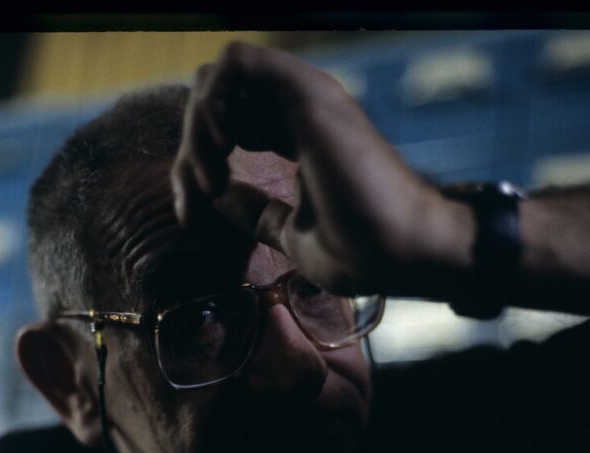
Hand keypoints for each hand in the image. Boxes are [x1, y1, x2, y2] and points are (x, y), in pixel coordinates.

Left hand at [171, 42, 470, 297]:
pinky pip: (236, 63)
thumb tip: (216, 196)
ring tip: (209, 179)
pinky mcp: (306, 92)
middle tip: (195, 199)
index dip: (194, 166)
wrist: (400, 252)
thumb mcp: (290, 235)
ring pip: (218, 78)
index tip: (191, 215)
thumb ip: (256, 211)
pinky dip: (212, 102)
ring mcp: (303, 98)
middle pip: (216, 101)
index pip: (228, 126)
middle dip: (189, 149)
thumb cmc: (362, 253)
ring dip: (197, 128)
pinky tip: (220, 148)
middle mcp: (298, 111)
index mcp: (295, 138)